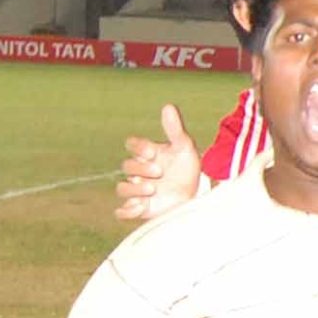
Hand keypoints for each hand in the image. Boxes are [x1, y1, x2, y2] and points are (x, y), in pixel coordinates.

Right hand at [115, 104, 202, 221]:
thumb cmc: (185, 168)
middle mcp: (139, 171)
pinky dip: (127, 210)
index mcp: (147, 153)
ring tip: (153, 189)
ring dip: (134, 189)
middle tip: (160, 172)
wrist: (194, 194)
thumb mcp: (184, 147)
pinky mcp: (139, 208)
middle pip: (126, 167)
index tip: (153, 151)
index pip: (133, 145)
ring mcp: (137, 190)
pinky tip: (140, 207)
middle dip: (141, 168)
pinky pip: (122, 211)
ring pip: (122, 188)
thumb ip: (175, 129)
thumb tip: (169, 106)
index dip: (139, 147)